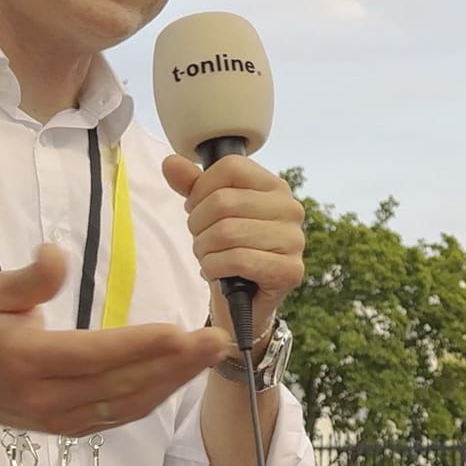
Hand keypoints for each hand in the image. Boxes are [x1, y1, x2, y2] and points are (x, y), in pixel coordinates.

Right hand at [0, 244, 230, 435]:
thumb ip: (30, 278)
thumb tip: (58, 253)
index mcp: (28, 361)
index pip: (93, 355)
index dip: (140, 346)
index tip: (181, 331)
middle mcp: (49, 398)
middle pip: (122, 382)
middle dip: (175, 363)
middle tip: (217, 339)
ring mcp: (63, 420)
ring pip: (129, 403)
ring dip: (175, 380)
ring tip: (211, 353)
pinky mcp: (74, 429)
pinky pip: (123, 415)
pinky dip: (157, 395)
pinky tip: (183, 374)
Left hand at [160, 154, 305, 345]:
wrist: (243, 302)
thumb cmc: (229, 251)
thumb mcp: (207, 213)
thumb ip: (191, 186)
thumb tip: (171, 163)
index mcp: (275, 187)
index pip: (231, 167)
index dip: (201, 188)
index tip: (197, 208)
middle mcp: (291, 209)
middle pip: (224, 201)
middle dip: (198, 225)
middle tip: (200, 240)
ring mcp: (294, 240)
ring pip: (227, 232)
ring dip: (204, 249)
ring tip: (208, 257)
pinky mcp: (290, 271)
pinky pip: (237, 259)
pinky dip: (215, 268)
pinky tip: (216, 272)